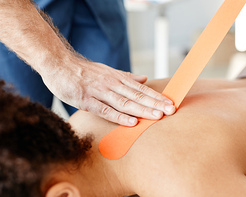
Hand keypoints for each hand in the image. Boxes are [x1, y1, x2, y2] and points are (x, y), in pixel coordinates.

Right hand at [42, 58, 175, 125]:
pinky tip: (131, 122)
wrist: (59, 64)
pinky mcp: (86, 100)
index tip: (171, 103)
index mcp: (118, 79)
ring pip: (125, 102)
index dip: (156, 97)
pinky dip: (118, 116)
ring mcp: (99, 92)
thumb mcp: (108, 71)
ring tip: (157, 116)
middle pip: (137, 96)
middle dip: (155, 104)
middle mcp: (112, 84)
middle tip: (171, 111)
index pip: (142, 89)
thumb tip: (144, 79)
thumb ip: (126, 77)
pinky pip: (105, 110)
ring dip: (142, 110)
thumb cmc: (84, 71)